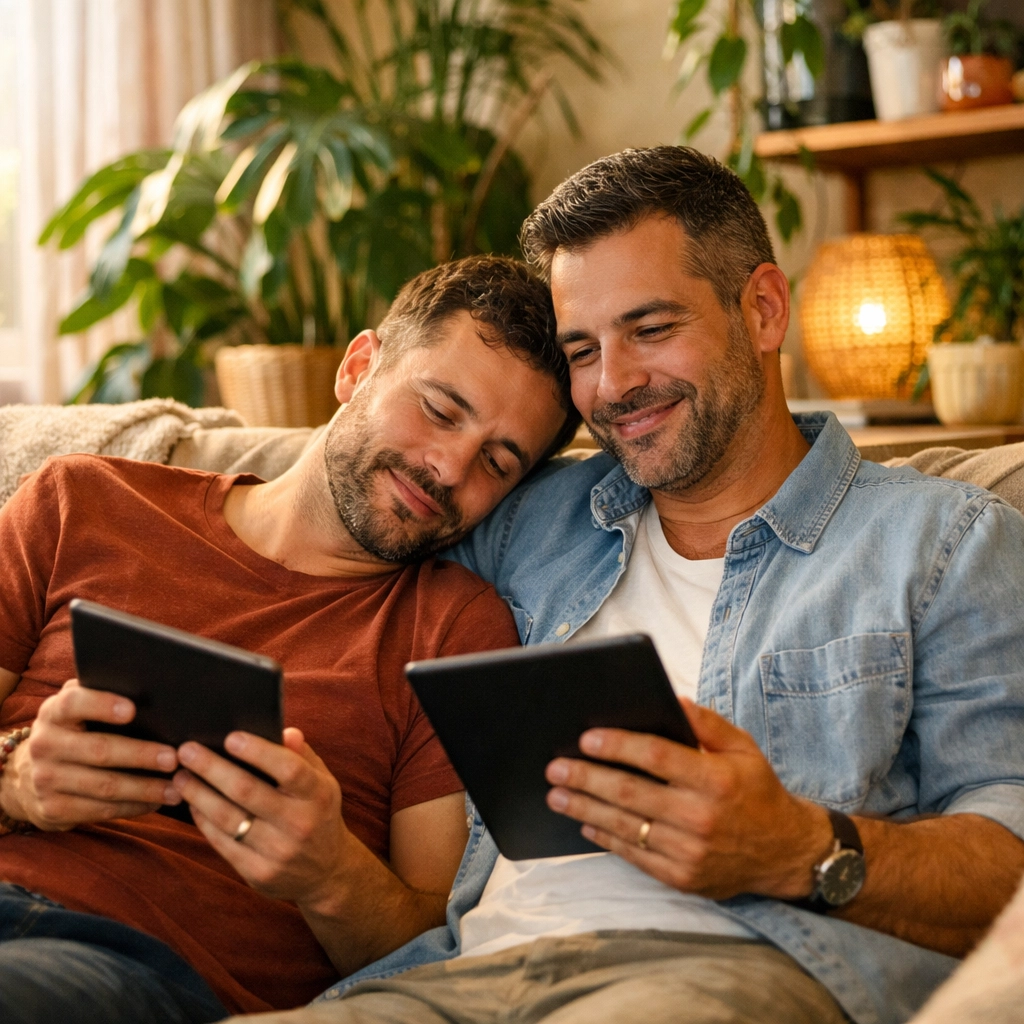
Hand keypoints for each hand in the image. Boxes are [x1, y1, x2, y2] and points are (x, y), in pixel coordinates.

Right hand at [0, 679, 180, 829]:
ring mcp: (45, 779)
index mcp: (53, 713)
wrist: (25, 775)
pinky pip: (100, 810)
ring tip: (176, 789)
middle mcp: (45, 744)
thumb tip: (150, 688)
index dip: (102, 704)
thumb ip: (100, 694)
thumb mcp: (76, 710)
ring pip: (104, 786)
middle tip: (174, 758)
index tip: (133, 709)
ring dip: (145, 789)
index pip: (73, 702)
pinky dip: (132, 808)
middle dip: (141, 755)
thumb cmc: (72, 732)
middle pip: (100, 750)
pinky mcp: (52, 809)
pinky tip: (155, 803)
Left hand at [173, 728, 347, 907]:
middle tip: (186, 751)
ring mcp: (278, 852)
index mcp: (319, 795)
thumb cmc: (317, 813)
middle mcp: (300, 824)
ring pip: (228, 818)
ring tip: (180, 776)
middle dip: (212, 768)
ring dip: (198, 794)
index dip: (258, 752)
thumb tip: (284, 731)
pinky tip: (193, 803)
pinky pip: (222, 843)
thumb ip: (302, 755)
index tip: (230, 737)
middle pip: (247, 791)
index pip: (288, 769)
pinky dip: (203, 820)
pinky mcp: (258, 874)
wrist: (326, 872)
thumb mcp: (322, 781)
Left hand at [544, 698, 833, 900]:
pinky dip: (606, 838)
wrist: (785, 853)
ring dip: (584, 809)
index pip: (656, 757)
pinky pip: (634, 855)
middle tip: (556, 767)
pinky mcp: (681, 877)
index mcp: (715, 779)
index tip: (587, 737)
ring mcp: (689, 852)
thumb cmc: (757, 791)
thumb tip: (671, 699)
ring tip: (556, 795)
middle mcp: (700, 817)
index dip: (618, 746)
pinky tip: (585, 823)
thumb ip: (707, 723)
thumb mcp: (743, 748)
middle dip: (586, 778)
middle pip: (630, 793)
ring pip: (624, 826)